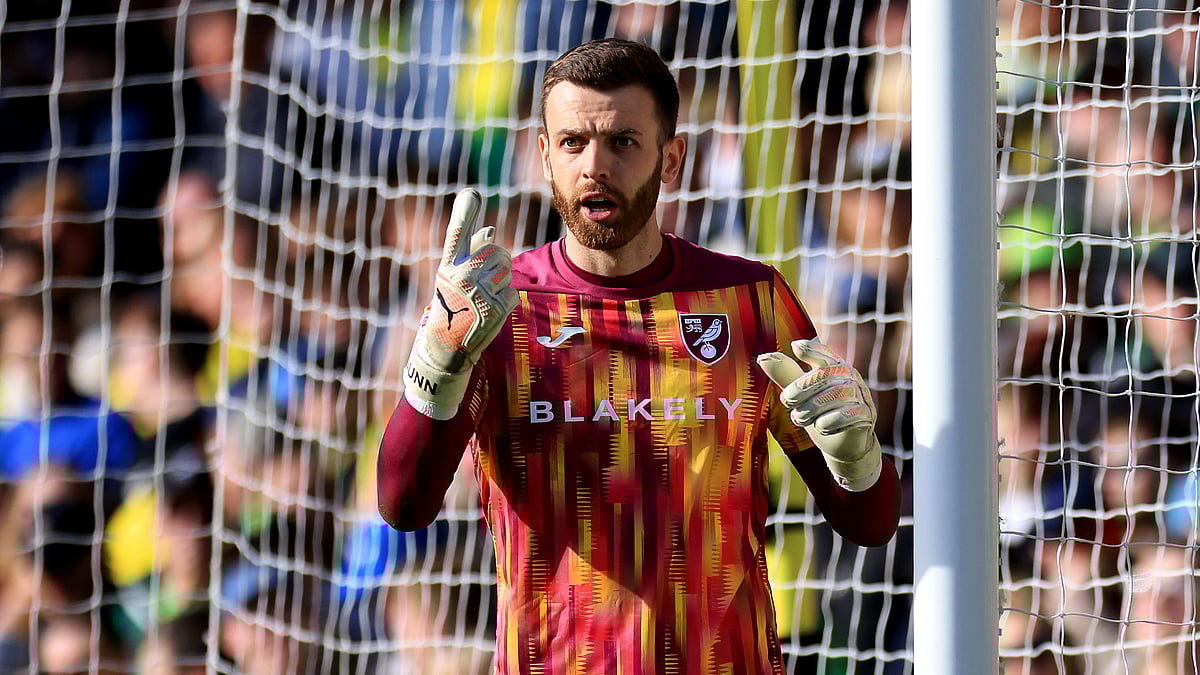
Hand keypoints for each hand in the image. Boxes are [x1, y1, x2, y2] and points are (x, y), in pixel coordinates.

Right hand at [404, 189, 518, 418]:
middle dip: (497, 257)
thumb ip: (469, 254)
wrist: (445, 347)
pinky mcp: (495, 309)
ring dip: (502, 278)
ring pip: (506, 268)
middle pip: (494, 249)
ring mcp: (479, 293)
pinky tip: (491, 310)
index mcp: (447, 266)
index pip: (456, 234)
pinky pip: (512, 291)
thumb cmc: (449, 307)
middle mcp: (461, 277)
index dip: (464, 213)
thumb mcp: (451, 278)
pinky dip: (506, 299)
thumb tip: (490, 230)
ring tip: (486, 293)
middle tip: (488, 273)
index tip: (471, 194)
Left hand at [757, 338, 882, 490]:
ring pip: (834, 395)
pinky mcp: (866, 416)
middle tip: (786, 401)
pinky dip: (828, 422)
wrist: (843, 444)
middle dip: (800, 388)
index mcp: (835, 367)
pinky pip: (847, 415)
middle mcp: (850, 378)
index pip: (825, 354)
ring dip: (811, 409)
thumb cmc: (821, 413)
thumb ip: (786, 376)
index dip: (812, 349)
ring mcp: (861, 396)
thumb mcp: (801, 395)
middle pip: (825, 375)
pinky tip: (821, 427)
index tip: (795, 347)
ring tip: (800, 418)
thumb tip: (763, 358)